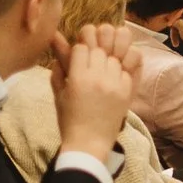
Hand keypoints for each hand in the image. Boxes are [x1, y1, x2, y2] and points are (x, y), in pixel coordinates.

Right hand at [55, 24, 139, 161]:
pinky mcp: (127, 90)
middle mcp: (98, 77)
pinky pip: (125, 69)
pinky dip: (119, 71)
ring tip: (101, 74)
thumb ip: (58, 67)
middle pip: (98, 50)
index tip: (78, 61)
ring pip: (113, 57)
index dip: (78, 52)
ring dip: (107, 61)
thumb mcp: (58, 94)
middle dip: (93, 54)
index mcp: (78, 78)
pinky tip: (112, 81)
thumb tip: (56, 38)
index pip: (81, 47)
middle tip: (90, 67)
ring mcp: (115, 83)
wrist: (89, 143)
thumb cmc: (69, 120)